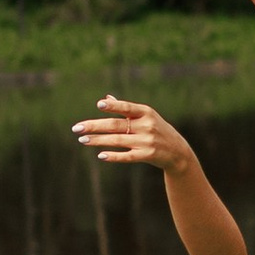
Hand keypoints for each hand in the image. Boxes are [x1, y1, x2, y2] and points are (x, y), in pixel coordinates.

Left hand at [71, 97, 190, 168]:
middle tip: (77, 128)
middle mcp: (147, 125)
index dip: (114, 106)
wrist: (178, 151)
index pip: (127, 107)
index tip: (99, 105)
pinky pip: (127, 156)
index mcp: (146, 112)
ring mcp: (147, 141)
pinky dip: (114, 156)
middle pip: (116, 125)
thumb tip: (106, 98)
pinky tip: (101, 155)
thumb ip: (126, 109)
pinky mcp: (147, 156)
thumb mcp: (146, 116)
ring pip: (118, 141)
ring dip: (98, 140)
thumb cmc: (157, 129)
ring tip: (82, 140)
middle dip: (94, 126)